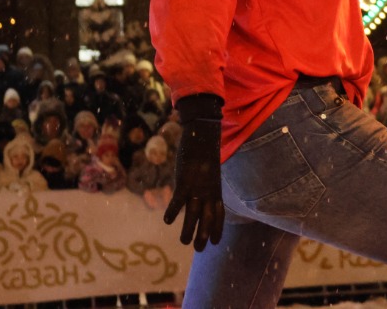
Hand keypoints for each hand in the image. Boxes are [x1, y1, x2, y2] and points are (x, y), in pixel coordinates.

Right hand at [164, 95, 224, 250]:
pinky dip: (172, 211)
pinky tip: (166, 221)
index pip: (219, 214)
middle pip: (208, 219)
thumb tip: (201, 192)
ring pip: (194, 215)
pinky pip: (178, 201)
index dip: (218, 229)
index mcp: (216, 190)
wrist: (203, 136)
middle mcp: (208, 192)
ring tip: (184, 242)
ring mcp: (197, 188)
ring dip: (189, 230)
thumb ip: (206, 184)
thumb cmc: (205, 153)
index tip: (215, 242)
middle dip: (204, 235)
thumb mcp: (209, 172)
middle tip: (198, 249)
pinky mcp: (184, 182)